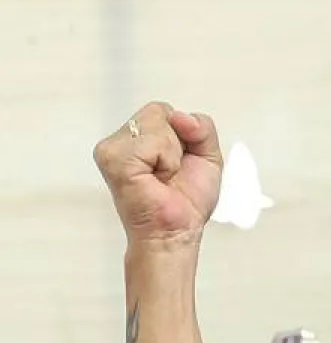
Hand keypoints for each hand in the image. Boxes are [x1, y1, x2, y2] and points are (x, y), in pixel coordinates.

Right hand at [93, 102, 223, 247]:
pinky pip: (153, 141)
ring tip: (163, 177)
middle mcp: (119, 140)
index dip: (184, 135)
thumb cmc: (187, 200)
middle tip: (170, 173)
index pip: (163, 110)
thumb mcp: (207, 156)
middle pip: (159, 111)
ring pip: (157, 122)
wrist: (178, 231)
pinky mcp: (113, 158)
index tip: (178, 164)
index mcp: (136, 138)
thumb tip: (181, 116)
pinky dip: (166, 161)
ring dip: (173, 154)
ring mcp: (112, 149)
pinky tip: (157, 179)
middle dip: (178, 143)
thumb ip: (202, 127)